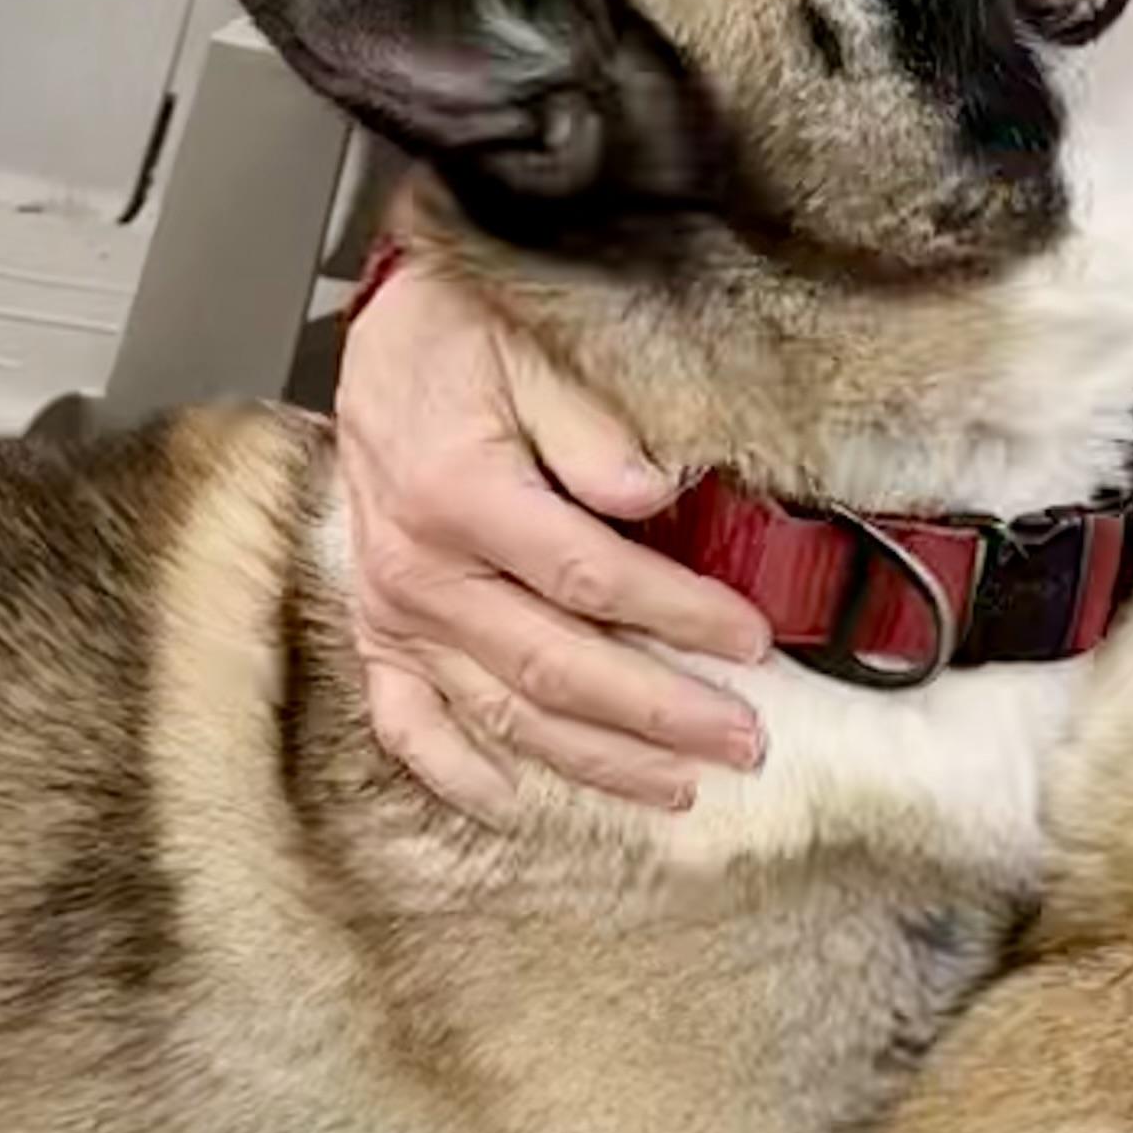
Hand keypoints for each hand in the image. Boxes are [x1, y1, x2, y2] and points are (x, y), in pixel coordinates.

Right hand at [331, 248, 770, 822]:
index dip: (679, 615)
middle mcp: (421, 569)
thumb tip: (654, 494)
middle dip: (658, 712)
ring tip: (677, 785)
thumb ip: (591, 428)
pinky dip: (456, 772)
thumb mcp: (533, 348)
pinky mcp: (377, 630)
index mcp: (460, 495)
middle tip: (743, 741)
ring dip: (593, 759)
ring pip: (502, 712)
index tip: (754, 640)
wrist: (382, 331)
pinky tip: (515, 802)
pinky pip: (407, 723)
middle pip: (556, 666)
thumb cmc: (463, 333)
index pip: (592, 579)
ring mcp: (394, 611)